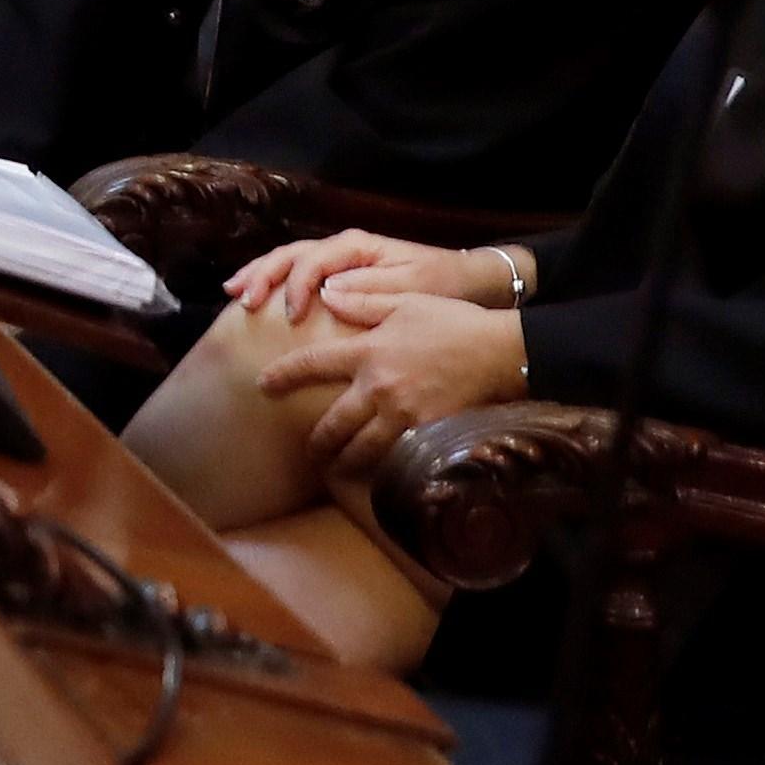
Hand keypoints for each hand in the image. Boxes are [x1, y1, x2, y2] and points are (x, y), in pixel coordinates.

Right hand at [221, 230, 506, 321]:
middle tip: (243, 300)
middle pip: (291, 254)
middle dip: (263, 275)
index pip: (314, 261)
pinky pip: (296, 272)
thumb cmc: (442, 285)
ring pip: (287, 259)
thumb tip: (328, 293)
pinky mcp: (338, 274)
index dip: (297, 286)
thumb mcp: (413, 287)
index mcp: (358, 247)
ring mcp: (337, 259)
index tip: (291, 316)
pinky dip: (273, 282)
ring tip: (235, 293)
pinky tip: (254, 296)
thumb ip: (372, 288)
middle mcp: (342, 247)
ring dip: (259, 274)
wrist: (468, 281)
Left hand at [257, 292, 532, 462]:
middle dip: (317, 443)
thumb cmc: (453, 322)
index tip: (264, 385)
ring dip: (344, 461)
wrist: (501, 352)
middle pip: (333, 424)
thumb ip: (363, 302)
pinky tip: (377, 471)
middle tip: (309, 451)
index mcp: (367, 352)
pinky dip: (382, 466)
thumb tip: (326, 294)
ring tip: (338, 468)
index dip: (283, 376)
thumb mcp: (405, 303)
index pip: (311, 365)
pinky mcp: (427, 434)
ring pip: (361, 449)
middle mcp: (377, 387)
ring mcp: (402, 415)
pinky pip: (395, 456)